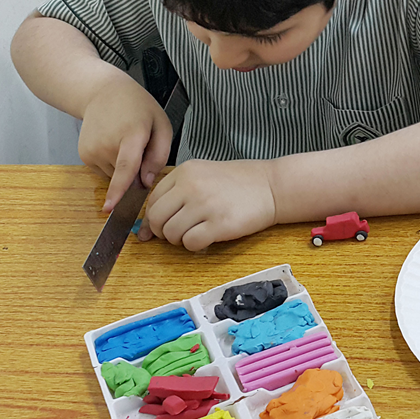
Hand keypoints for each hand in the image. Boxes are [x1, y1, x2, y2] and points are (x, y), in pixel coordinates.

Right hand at [78, 77, 172, 210]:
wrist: (102, 92)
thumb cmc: (136, 106)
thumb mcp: (161, 124)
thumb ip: (159, 154)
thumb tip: (146, 182)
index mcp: (131, 134)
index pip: (125, 167)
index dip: (119, 190)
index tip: (110, 208)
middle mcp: (107, 144)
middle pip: (127, 176)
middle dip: (138, 171)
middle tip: (140, 145)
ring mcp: (92, 150)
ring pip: (115, 176)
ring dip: (124, 167)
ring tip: (124, 140)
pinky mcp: (84, 155)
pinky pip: (105, 171)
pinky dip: (112, 164)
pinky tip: (113, 143)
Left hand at [138, 159, 276, 250]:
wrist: (272, 186)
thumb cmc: (240, 182)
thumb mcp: (204, 174)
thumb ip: (177, 193)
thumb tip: (147, 229)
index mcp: (185, 172)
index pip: (152, 201)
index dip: (155, 218)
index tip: (163, 225)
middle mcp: (191, 186)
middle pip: (157, 218)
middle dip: (164, 232)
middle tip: (179, 233)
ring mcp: (204, 205)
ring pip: (171, 233)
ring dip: (180, 240)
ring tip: (197, 233)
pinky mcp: (219, 224)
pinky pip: (191, 243)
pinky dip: (195, 246)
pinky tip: (208, 238)